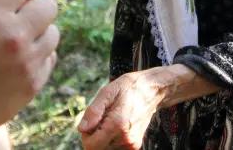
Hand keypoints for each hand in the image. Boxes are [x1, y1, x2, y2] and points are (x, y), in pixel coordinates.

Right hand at [0, 0, 59, 145]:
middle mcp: (14, 38)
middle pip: (48, 5)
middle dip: (40, 2)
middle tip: (28, 8)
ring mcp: (26, 63)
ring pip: (53, 33)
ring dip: (41, 30)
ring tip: (22, 36)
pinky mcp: (32, 85)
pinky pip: (49, 58)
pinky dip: (40, 54)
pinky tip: (20, 58)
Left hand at [78, 66, 192, 149]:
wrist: (151, 91)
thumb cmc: (127, 88)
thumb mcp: (108, 92)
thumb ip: (94, 111)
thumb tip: (81, 129)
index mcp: (117, 124)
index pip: (91, 146)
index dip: (85, 135)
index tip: (91, 121)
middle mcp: (126, 139)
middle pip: (96, 149)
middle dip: (93, 136)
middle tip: (101, 119)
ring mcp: (131, 144)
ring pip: (105, 149)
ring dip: (102, 137)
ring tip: (110, 120)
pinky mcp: (134, 146)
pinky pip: (114, 148)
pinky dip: (110, 139)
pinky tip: (115, 126)